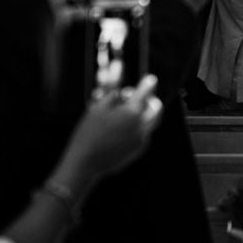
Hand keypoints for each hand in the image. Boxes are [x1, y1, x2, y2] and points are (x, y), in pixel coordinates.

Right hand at [59, 74, 162, 188]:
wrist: (86, 163)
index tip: (150, 79)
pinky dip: (139, 129)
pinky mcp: (139, 149)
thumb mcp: (97, 109)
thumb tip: (119, 91)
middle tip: (142, 99)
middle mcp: (141, 125)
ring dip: (145, 114)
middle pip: (156, 108)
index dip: (148, 84)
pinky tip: (124, 130)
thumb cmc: (88, 134)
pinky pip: (144, 135)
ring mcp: (142, 138)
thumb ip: (111, 96)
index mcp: (131, 112)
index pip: (145, 92)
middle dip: (151, 101)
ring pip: (152, 122)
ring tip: (130, 114)